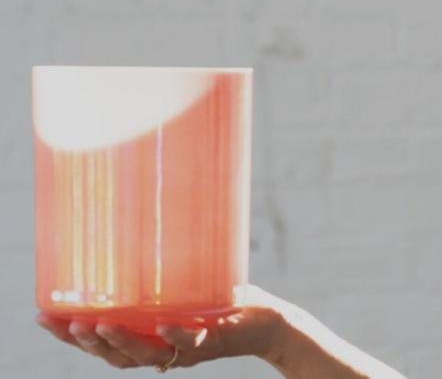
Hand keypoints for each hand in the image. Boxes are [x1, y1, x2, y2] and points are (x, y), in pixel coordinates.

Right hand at [35, 284, 289, 370]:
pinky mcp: (216, 341)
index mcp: (148, 338)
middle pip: (116, 356)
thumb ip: (164, 262)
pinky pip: (193, 342)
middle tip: (67, 323)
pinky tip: (162, 326)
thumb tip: (141, 213)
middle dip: (87, 342)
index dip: (70, 336)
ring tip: (99, 325)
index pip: (102, 343)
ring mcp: (188, 349)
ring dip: (122, 342)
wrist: (270, 320)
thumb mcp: (188, 281)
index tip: (43, 317)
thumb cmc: (224, 300)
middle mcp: (163, 349)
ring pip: (146, 355)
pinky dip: (176, 336)